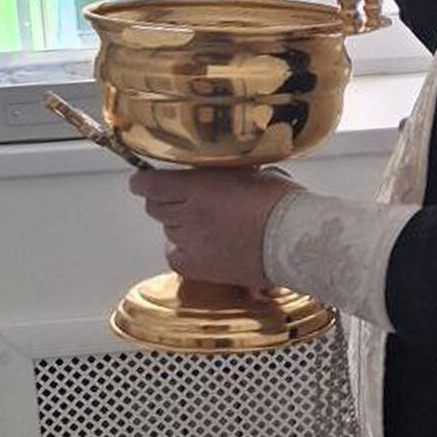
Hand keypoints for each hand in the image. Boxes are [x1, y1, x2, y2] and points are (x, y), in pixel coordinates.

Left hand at [129, 166, 301, 287]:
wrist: (293, 241)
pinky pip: (174, 254)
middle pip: (155, 207)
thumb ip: (223, 172)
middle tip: (182, 199)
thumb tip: (213, 170)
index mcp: (200, 187)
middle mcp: (189, 215)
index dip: (144, 182)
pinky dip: (181, 248)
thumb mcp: (251, 171)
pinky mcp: (198, 267)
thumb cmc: (281, 204)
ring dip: (179, 223)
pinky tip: (198, 244)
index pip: (150, 184)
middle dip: (164, 201)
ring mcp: (191, 242)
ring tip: (203, 223)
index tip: (143, 180)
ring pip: (167, 230)